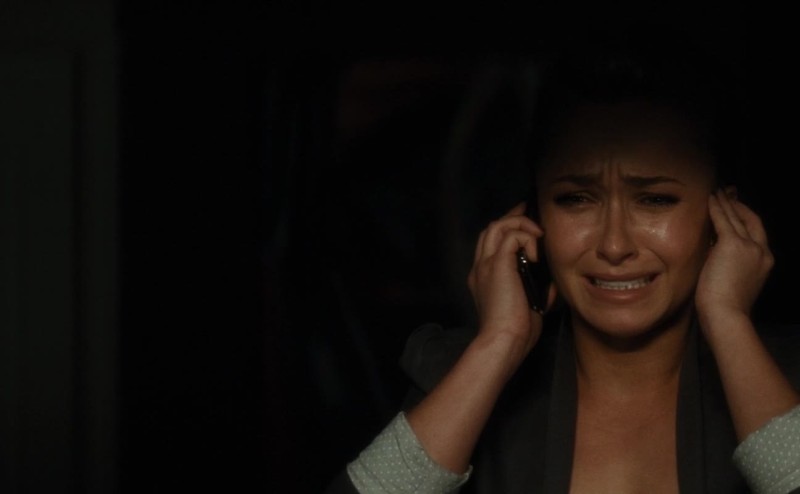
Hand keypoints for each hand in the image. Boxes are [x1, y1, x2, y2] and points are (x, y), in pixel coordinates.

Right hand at [467, 203, 554, 356]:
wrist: (504, 341)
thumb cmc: (517, 332)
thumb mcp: (529, 307)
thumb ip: (537, 291)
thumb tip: (552, 283)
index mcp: (485, 277)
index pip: (492, 243)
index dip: (510, 230)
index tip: (530, 227)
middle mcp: (481, 267)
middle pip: (492, 228)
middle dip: (513, 217)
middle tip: (533, 214)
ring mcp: (486, 264)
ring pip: (498, 225)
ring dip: (520, 224)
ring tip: (538, 233)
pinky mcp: (497, 264)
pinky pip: (512, 235)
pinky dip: (527, 238)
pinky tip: (538, 255)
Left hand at [695, 190, 773, 329]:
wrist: (726, 315)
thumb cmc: (724, 307)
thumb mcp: (733, 280)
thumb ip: (730, 263)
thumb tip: (714, 249)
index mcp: (764, 262)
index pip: (756, 234)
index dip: (746, 219)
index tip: (736, 210)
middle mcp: (762, 251)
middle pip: (751, 221)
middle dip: (739, 206)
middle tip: (728, 194)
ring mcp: (750, 247)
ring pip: (737, 218)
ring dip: (726, 203)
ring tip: (717, 192)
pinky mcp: (732, 244)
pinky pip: (722, 220)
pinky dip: (716, 207)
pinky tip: (710, 199)